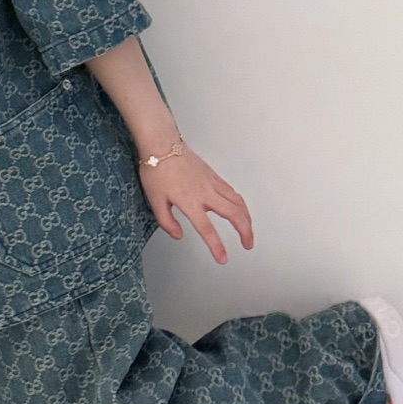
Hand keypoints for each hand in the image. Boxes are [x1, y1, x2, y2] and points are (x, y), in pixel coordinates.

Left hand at [141, 147, 253, 264]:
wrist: (161, 144)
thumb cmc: (156, 170)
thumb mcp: (154, 200)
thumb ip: (166, 221)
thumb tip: (179, 235)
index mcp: (190, 202)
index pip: (207, 229)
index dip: (217, 246)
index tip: (223, 258)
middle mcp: (205, 193)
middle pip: (234, 215)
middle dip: (245, 232)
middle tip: (248, 244)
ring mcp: (212, 183)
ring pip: (238, 202)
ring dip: (247, 218)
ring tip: (248, 230)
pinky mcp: (213, 176)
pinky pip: (232, 191)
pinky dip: (240, 203)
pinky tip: (240, 209)